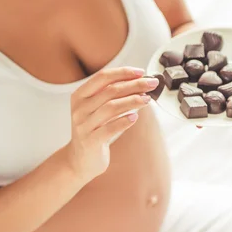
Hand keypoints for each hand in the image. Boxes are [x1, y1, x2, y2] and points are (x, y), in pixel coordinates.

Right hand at [63, 66, 158, 183]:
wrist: (79, 159)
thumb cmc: (93, 130)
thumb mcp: (96, 109)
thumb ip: (111, 95)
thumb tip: (139, 82)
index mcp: (79, 95)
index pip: (102, 77)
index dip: (123, 73)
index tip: (141, 72)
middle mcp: (79, 108)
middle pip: (110, 90)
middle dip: (134, 85)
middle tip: (152, 84)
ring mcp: (83, 125)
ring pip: (111, 107)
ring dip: (132, 101)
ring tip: (147, 99)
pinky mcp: (90, 141)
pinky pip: (110, 128)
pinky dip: (124, 121)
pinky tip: (135, 118)